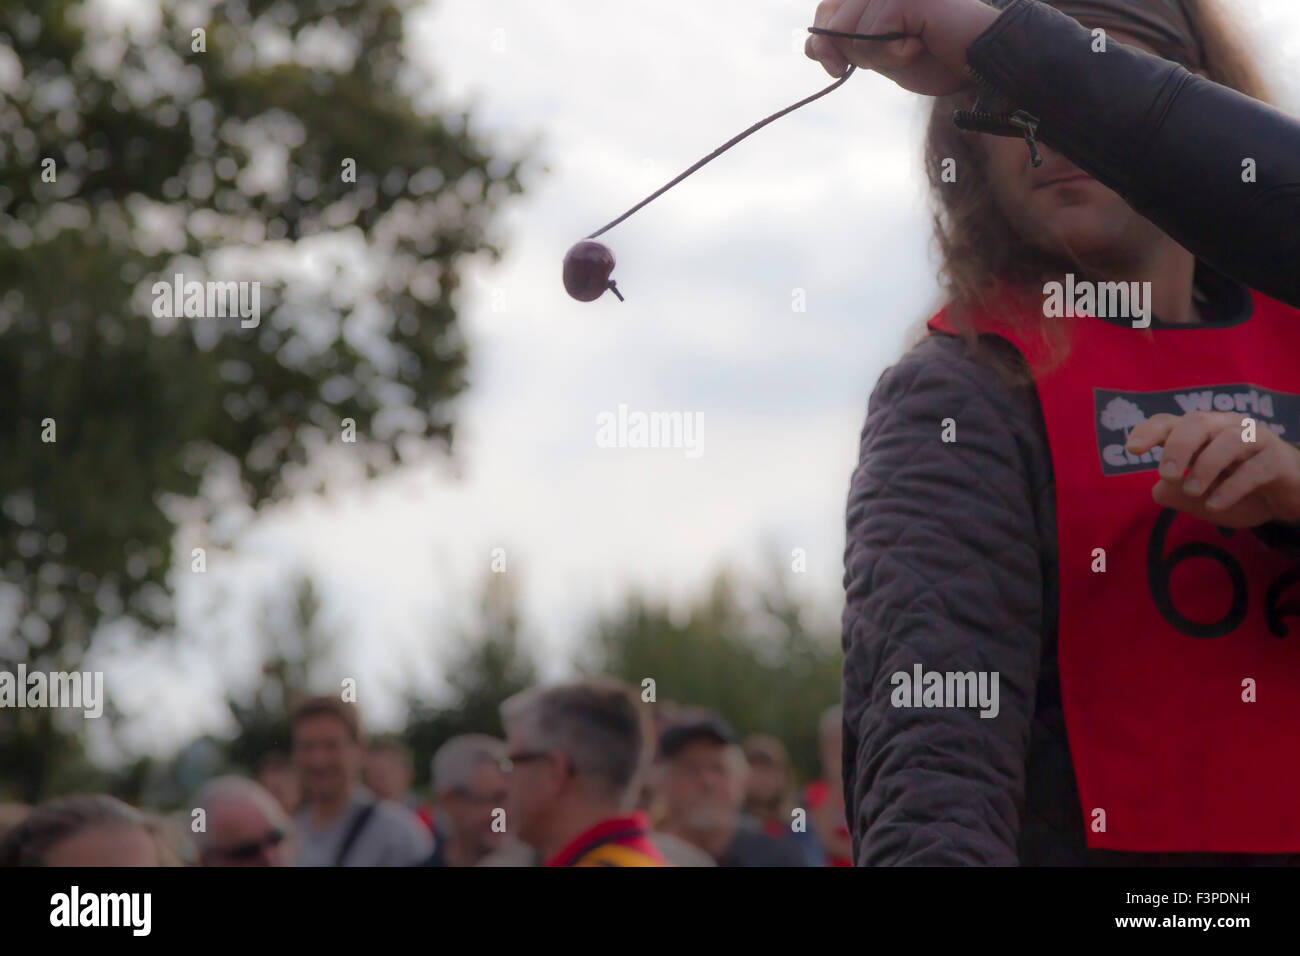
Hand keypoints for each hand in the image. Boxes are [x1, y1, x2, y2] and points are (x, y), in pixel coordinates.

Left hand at [805, 0, 999, 95]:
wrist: (978, 63)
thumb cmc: (934, 58)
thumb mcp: (879, 56)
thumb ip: (846, 47)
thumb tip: (810, 46)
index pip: (825, 11)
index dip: (822, 43)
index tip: (836, 69)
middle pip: (832, 21)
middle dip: (852, 53)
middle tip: (892, 54)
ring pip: (850, 30)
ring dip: (877, 54)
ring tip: (912, 46)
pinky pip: (874, 32)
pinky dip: (894, 52)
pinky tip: (920, 44)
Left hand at [1127, 411, 1299, 528]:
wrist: (1284, 498)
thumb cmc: (1234, 489)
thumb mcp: (1198, 498)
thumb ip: (1174, 494)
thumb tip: (1159, 490)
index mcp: (1200, 432)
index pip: (1170, 422)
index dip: (1149, 431)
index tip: (1131, 449)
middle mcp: (1225, 427)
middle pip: (1198, 422)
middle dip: (1178, 446)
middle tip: (1167, 474)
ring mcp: (1254, 439)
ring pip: (1229, 439)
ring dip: (1206, 465)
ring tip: (1192, 490)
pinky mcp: (1278, 459)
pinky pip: (1255, 468)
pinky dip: (1232, 487)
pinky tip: (1215, 505)